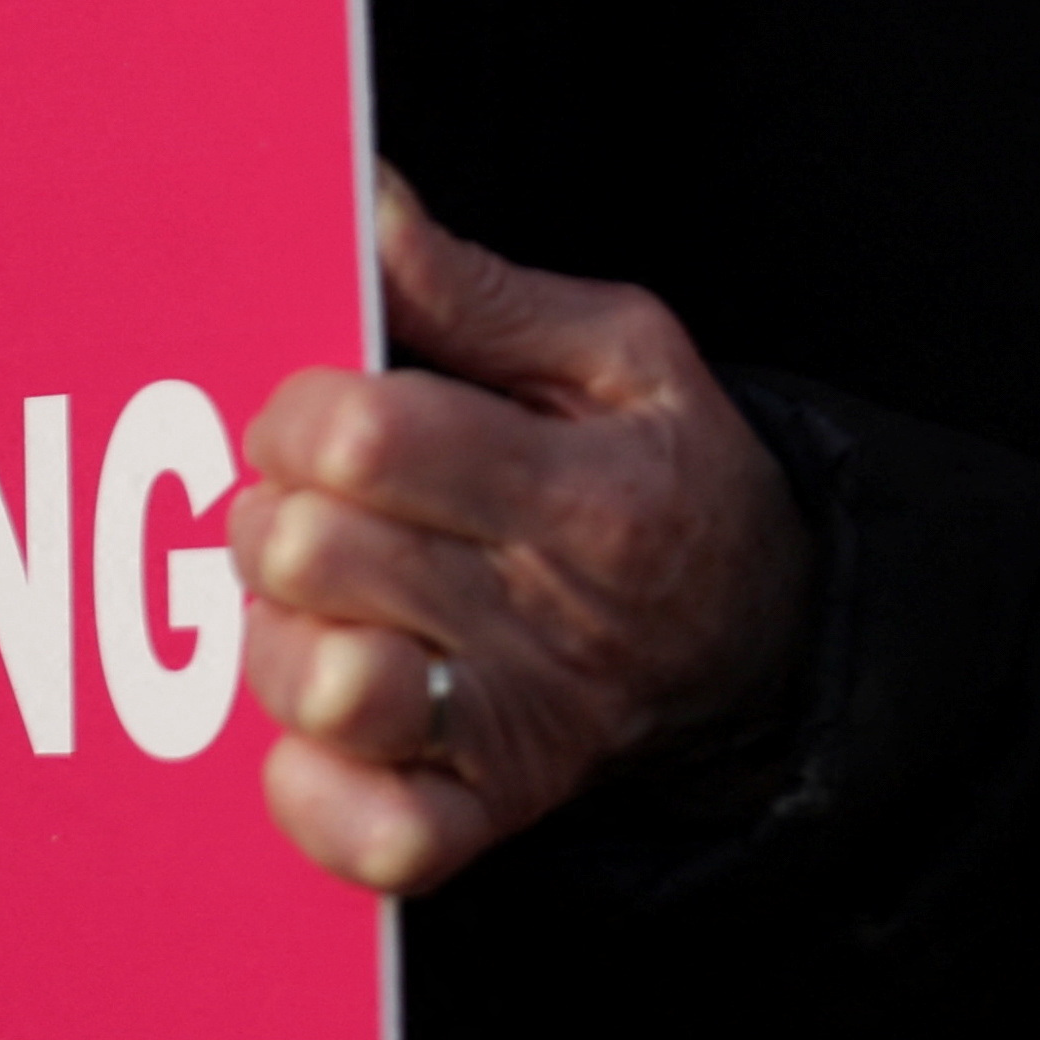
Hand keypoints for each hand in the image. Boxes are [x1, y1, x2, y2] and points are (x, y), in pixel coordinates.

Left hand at [230, 173, 814, 894]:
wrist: (764, 642)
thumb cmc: (671, 480)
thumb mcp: (622, 355)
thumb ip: (476, 291)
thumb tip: (363, 205)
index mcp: (583, 485)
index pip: (369, 435)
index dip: (302, 413)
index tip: (319, 417)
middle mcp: (549, 614)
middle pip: (312, 553)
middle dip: (275, 514)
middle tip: (315, 509)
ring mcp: (516, 724)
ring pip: (319, 687)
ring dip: (279, 637)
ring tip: (320, 604)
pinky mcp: (491, 812)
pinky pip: (370, 834)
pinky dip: (316, 789)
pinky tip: (323, 728)